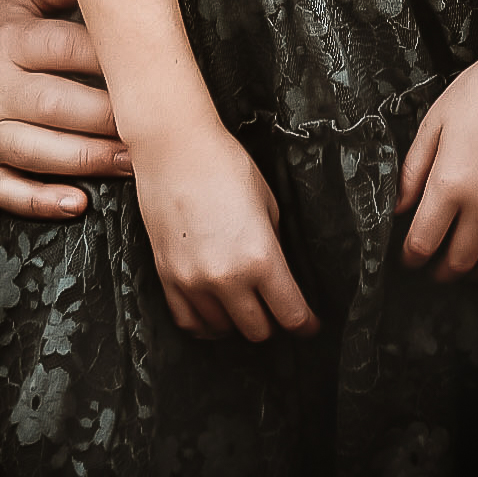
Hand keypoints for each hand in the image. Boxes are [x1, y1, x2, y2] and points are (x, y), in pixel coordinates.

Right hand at [0, 0, 130, 218]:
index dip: (108, 57)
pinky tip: (80, 203)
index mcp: (10, 42)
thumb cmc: (7, 43)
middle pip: (55, 104)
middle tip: (153, 125)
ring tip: (133, 162)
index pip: (63, 47)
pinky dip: (43, 201)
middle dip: (107, 117)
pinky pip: (9, 192)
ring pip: (38, 152)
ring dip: (89, 160)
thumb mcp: (21, 0)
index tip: (150, 65)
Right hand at [131, 117, 318, 343]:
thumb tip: (280, 275)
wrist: (174, 146)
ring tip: (244, 304)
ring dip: (238, 321)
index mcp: (261, 258)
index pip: (291, 315)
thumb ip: (275, 245)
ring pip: (223, 330)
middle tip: (276, 308)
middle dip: (273, 322)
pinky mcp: (167, 276)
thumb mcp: (268, 202)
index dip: (305, 325)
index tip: (309, 325)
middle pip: (258, 331)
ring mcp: (193, 281)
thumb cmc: (224, 164)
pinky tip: (214, 312)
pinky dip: (205, 324)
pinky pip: (188, 322)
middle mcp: (227, 277)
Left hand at [397, 44, 477, 278]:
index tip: (408, 257)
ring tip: (462, 262)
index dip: (411, 256)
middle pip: (458, 262)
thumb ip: (413, 170)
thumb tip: (398, 206)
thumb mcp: (434, 123)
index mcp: (451, 183)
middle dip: (439, 271)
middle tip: (431, 267)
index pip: (424, 242)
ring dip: (473, 270)